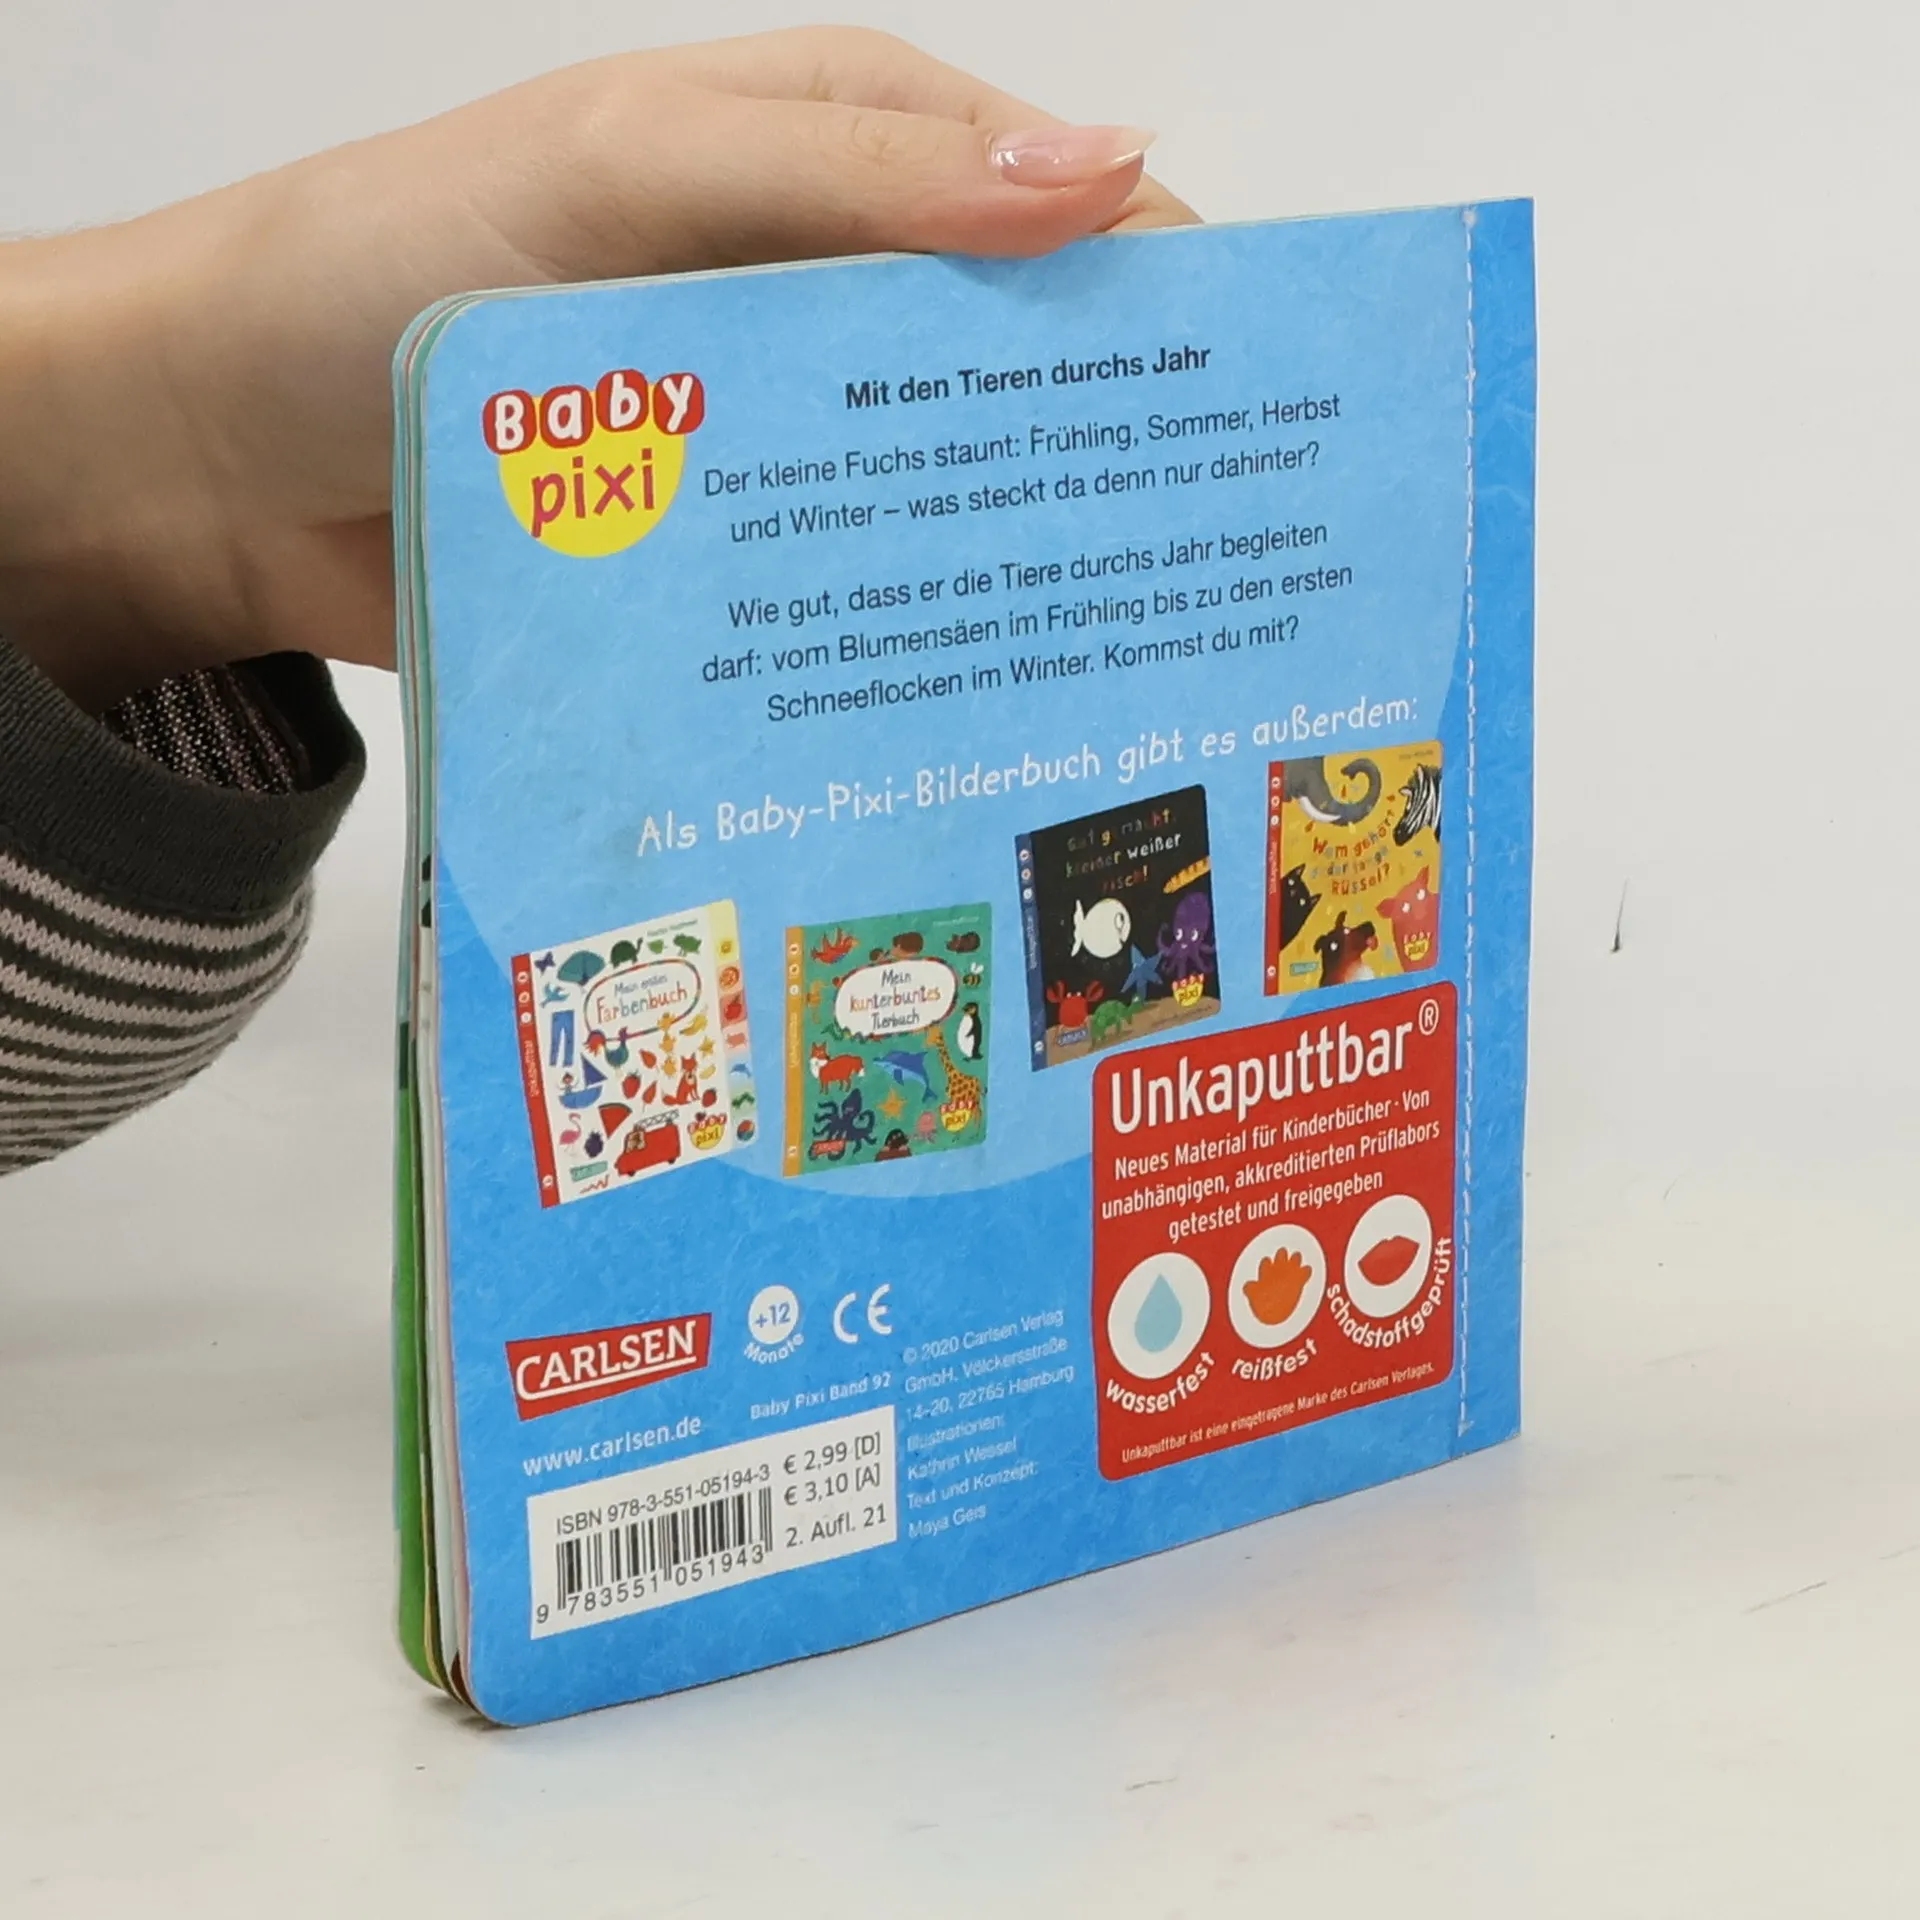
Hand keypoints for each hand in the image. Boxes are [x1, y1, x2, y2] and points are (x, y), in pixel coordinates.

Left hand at [0, 28, 1194, 708]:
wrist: (222, 453)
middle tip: (1232, 579)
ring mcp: (784, 452)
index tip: (1280, 407)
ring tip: (1142, 670)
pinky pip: (849, 604)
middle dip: (1125, 459)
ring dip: (1025, 574)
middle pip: (1020, 379)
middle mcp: (828, 309)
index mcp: (837, 165)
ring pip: (946, 506)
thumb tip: (1113, 174)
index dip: (1173, 298)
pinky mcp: (734, 571)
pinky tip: (980, 707)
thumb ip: (856, 174)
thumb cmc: (395, 261)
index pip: (1062, 215)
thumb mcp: (633, 170)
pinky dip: (911, 645)